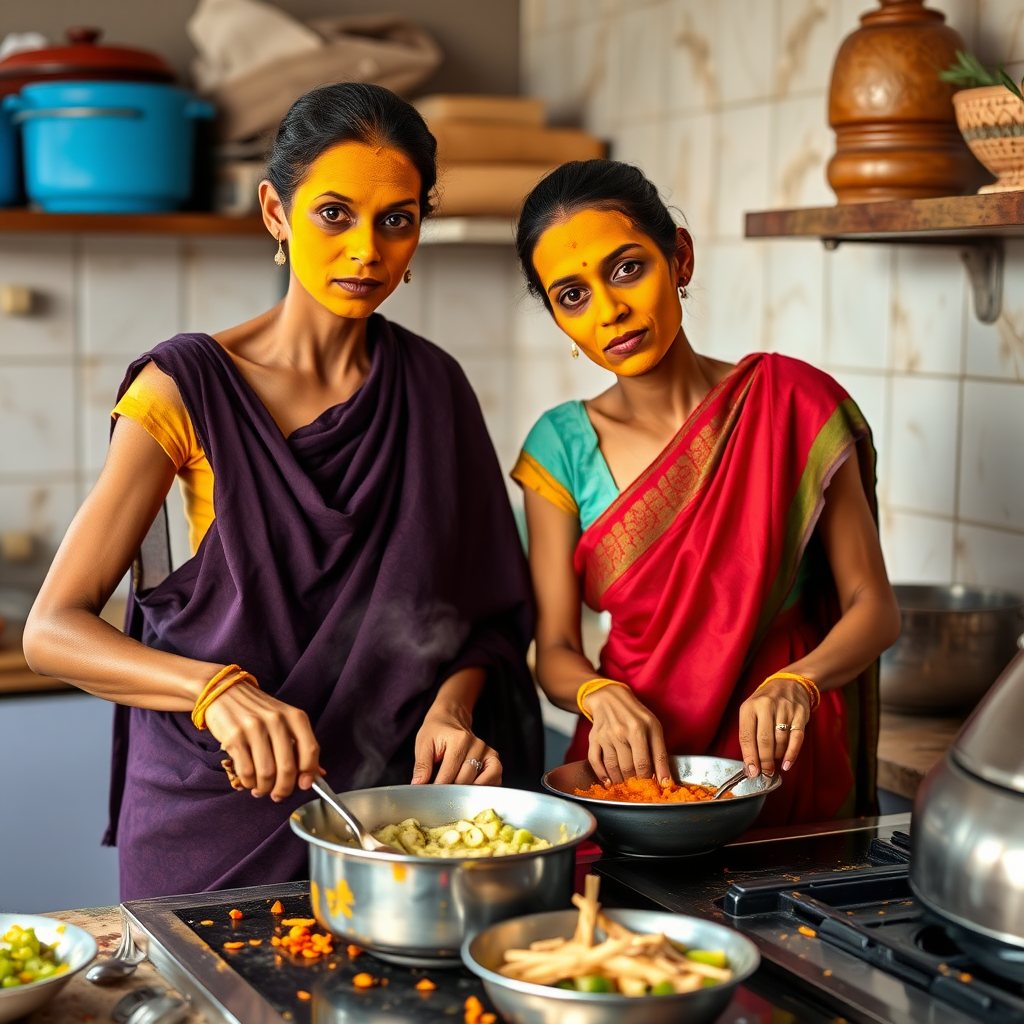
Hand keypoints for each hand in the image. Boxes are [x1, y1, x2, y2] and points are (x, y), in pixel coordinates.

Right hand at [204, 682, 320, 801]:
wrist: (224, 690)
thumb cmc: (258, 710)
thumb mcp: (284, 720)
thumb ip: (301, 746)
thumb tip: (319, 775)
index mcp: (295, 716)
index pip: (311, 750)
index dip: (309, 773)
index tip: (303, 785)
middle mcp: (277, 720)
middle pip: (288, 768)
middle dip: (284, 789)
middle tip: (278, 794)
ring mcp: (254, 728)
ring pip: (266, 773)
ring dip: (265, 788)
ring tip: (262, 788)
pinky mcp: (234, 737)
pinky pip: (246, 771)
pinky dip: (249, 783)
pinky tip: (249, 780)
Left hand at [411, 696, 501, 785]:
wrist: (450, 718)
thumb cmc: (436, 731)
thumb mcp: (424, 744)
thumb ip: (422, 765)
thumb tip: (418, 785)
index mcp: (459, 739)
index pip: (449, 773)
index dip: (438, 787)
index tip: (431, 794)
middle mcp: (477, 745)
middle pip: (465, 780)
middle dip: (452, 791)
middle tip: (441, 795)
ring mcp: (487, 752)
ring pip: (481, 782)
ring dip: (468, 792)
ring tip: (456, 793)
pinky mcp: (493, 758)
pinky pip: (495, 778)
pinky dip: (485, 788)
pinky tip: (473, 790)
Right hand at [584, 684, 671, 785]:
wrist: (610, 698)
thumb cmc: (636, 714)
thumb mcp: (654, 728)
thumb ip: (660, 754)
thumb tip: (665, 781)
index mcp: (640, 728)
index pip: (646, 763)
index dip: (652, 779)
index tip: (657, 787)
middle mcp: (622, 731)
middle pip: (629, 768)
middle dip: (636, 781)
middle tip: (641, 785)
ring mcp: (606, 735)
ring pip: (613, 767)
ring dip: (621, 781)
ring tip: (627, 784)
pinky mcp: (594, 738)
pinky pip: (595, 761)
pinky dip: (602, 775)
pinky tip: (609, 781)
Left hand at [738, 677, 810, 777]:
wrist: (789, 683)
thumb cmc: (765, 702)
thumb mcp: (751, 711)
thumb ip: (749, 733)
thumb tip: (750, 763)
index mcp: (749, 707)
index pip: (746, 735)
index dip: (749, 756)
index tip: (751, 772)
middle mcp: (766, 706)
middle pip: (764, 740)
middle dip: (764, 761)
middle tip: (764, 774)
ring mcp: (784, 709)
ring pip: (780, 740)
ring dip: (777, 757)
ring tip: (774, 765)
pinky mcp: (800, 714)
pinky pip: (796, 737)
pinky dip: (792, 754)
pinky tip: (786, 764)